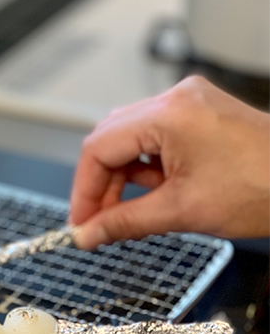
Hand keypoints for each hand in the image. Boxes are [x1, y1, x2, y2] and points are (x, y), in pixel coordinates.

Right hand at [71, 76, 269, 249]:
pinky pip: (155, 139)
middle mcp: (177, 100)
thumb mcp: (181, 212)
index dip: (84, 190)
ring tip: (124, 216)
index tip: (81, 222)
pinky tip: (148, 196)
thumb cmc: (262, 188)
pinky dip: (145, 169)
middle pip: (110, 139)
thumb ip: (124, 222)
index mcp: (170, 115)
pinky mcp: (199, 116)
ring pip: (130, 139)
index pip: (99, 148)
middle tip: (97, 223)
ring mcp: (189, 104)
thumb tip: (89, 234)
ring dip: (122, 179)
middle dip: (100, 185)